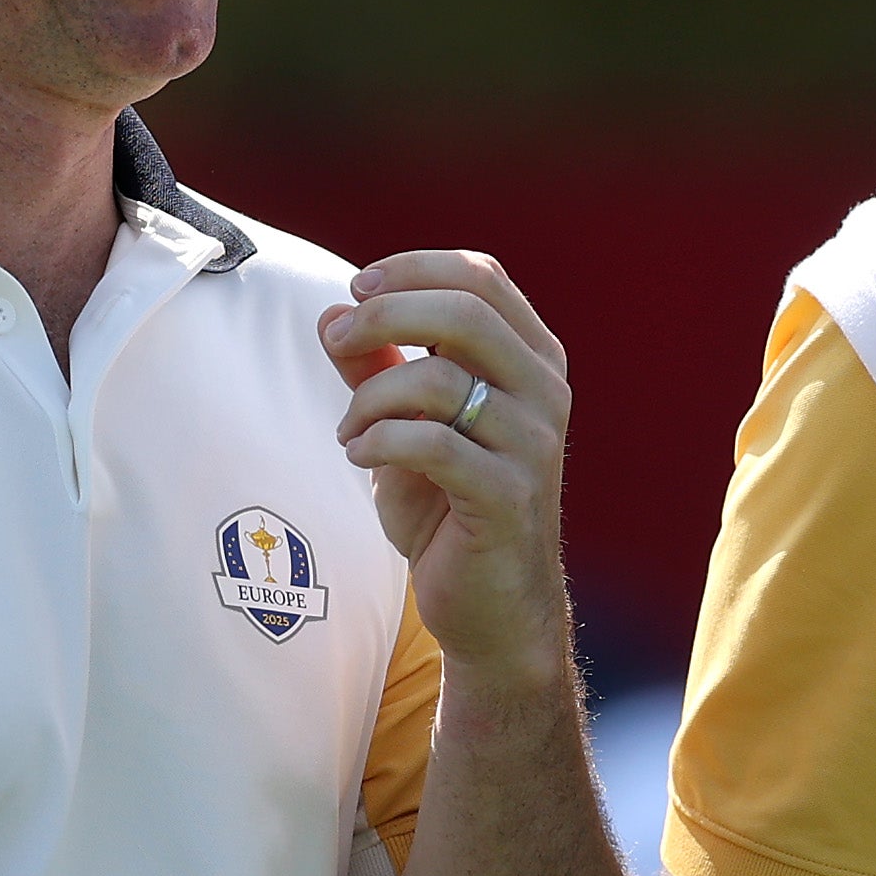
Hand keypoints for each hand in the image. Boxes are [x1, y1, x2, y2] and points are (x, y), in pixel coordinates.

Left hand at [318, 250, 573, 679]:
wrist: (492, 606)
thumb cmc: (450, 508)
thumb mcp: (406, 426)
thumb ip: (376, 369)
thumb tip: (330, 315)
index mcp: (531, 359)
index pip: (482, 277)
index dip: (413, 269)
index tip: (355, 290)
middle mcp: (545, 392)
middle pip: (465, 312)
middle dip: (385, 315)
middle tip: (338, 340)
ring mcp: (534, 445)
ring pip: (441, 380)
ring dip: (371, 398)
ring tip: (347, 430)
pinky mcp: (509, 497)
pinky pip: (434, 445)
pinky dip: (380, 441)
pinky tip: (360, 456)